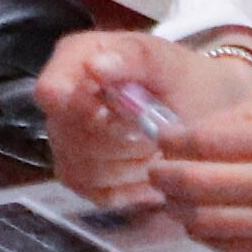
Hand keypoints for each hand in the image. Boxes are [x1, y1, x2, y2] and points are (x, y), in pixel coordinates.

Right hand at [34, 31, 251, 211]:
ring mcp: (65, 143)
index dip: (71, 106)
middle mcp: (61, 103)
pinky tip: (152, 167)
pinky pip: (99, 193)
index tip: (103, 112)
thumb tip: (95, 66)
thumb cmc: (181, 80)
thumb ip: (133, 58)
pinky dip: (133, 186)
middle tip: (160, 128)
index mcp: (75, 59)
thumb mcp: (167, 61)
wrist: (201, 110)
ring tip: (160, 146)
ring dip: (134, 163)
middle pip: (75, 137)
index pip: (50, 90)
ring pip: (89, 170)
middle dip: (125, 137)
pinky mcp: (80, 178)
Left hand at [143, 102, 251, 251]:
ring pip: (205, 219)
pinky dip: (211, 237)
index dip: (175, 140)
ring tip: (177, 201)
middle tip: (158, 171)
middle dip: (165, 175)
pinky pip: (234, 249)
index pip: (208, 136)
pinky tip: (208, 226)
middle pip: (195, 179)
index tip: (166, 140)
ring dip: (181, 210)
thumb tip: (217, 125)